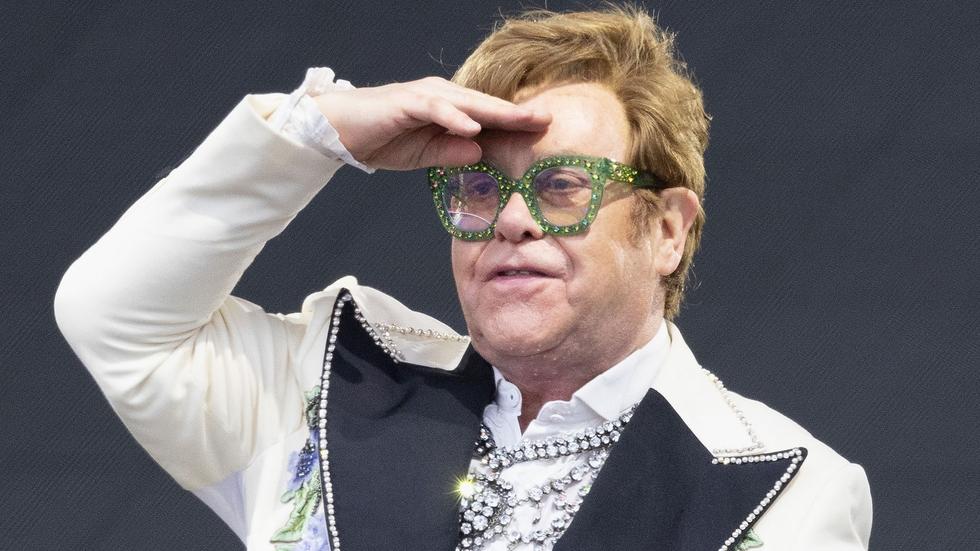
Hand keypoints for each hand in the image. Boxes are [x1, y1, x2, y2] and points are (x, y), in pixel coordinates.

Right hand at [313, 77, 550, 169]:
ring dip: (496, 112)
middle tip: (548, 120)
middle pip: (486, 105)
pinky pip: (435, 108)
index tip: (545, 132)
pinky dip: (455, 117)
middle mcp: (440, 95)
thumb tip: (479, 153)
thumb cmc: (382, 139)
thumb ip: (451, 153)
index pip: (487, 115)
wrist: (339, 130)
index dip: (516, 123)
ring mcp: (424, 96)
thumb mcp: (424, 154)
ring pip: (467, 103)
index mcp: (448, 107)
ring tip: (523, 121)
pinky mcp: (406, 102)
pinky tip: (473, 127)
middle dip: (517, 113)